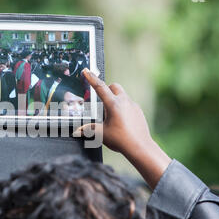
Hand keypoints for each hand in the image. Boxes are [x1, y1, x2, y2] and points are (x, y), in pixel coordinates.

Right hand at [76, 68, 170, 188]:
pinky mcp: (138, 111)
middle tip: (101, 100)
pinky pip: (129, 105)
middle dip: (107, 89)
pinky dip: (123, 108)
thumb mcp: (101, 134)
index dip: (91, 78)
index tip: (86, 71)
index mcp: (113, 104)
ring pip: (122, 95)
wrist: (140, 147)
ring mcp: (133, 106)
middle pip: (114, 86)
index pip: (100, 87)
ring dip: (115, 100)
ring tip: (111, 115)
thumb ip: (88, 130)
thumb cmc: (121, 140)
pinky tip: (121, 122)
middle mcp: (124, 102)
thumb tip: (77, 131)